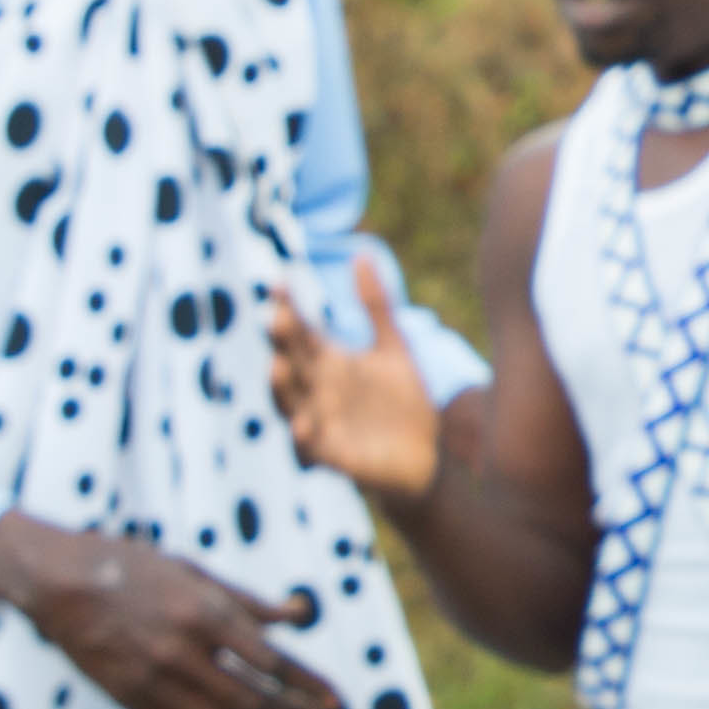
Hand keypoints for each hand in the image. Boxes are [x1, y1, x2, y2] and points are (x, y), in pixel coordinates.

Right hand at [0, 513, 342, 708]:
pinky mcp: (127, 698)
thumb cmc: (132, 567)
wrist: (58, 582)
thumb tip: (300, 615)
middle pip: (251, 702)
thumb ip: (248, 602)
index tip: (335, 703)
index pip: (273, 664)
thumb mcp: (195, 573)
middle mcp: (182, 653)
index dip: (309, 687)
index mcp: (204, 615)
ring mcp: (152, 680)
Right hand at [269, 256, 446, 504]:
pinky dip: (305, 437)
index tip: (280, 284)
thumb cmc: (406, 401)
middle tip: (278, 317)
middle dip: (284, 344)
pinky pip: (312, 447)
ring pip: (292, 403)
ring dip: (284, 388)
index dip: (290, 310)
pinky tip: (303, 426)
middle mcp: (318, 391)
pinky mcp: (334, 455)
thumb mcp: (393, 347)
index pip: (302, 333)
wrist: (431, 454)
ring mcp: (322, 422)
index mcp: (329, 363)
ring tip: (278, 366)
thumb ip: (376, 305)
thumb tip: (361, 254)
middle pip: (295, 362)